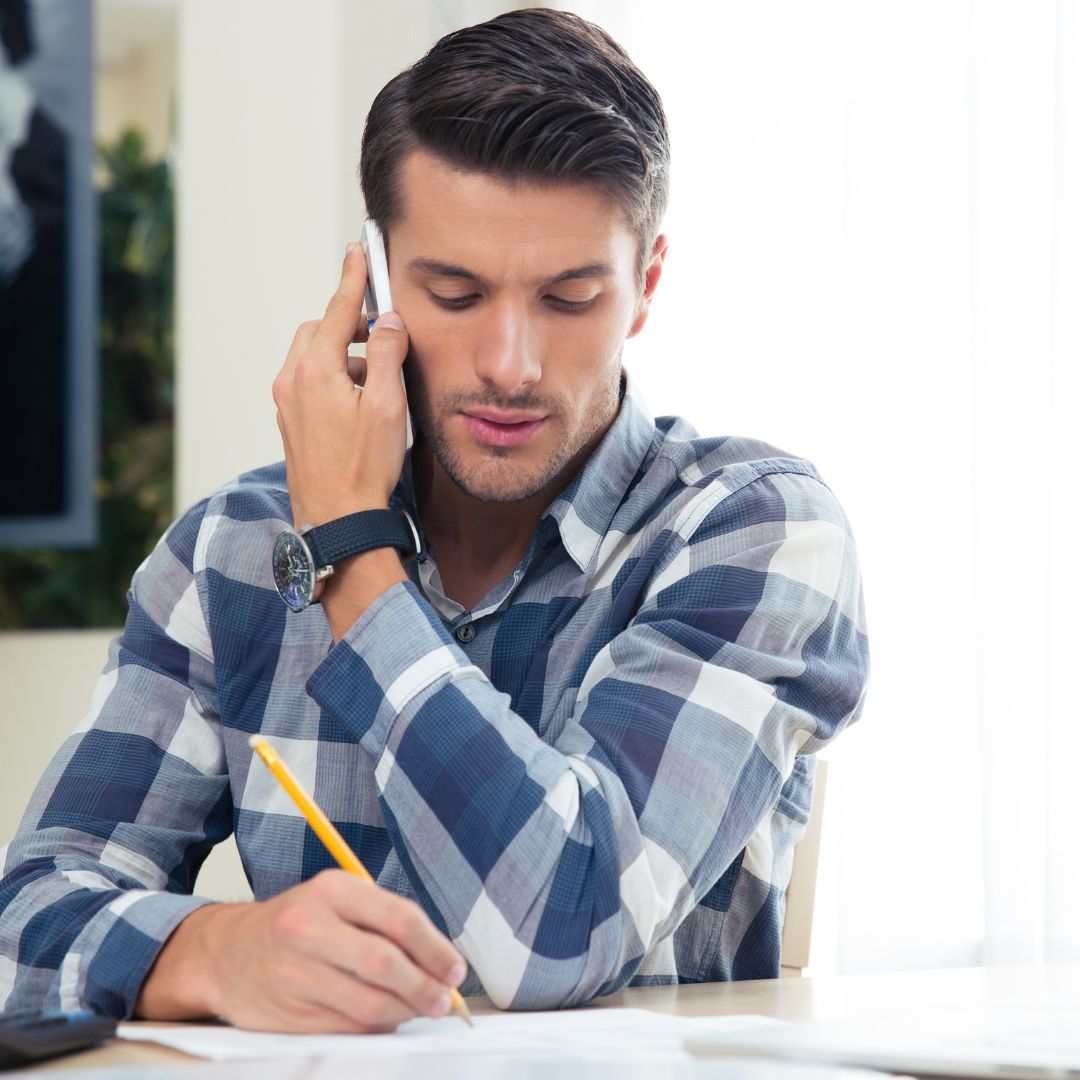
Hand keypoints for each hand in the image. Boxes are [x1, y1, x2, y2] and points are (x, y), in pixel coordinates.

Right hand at [136, 870, 467, 1032]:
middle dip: (425, 987)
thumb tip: (440, 961)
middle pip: (386, 965)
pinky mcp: (289, 1014)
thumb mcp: (338, 900)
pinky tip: (385, 1017)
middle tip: (445, 1000)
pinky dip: (376, 1027)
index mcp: (332, 890)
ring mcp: (296, 974)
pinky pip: (348, 1028)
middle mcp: (310, 928)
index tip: (455, 969)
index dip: (436, 949)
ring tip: (421, 1009)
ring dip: (405, 1012)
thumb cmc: (297, 923)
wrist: (226, 953)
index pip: (400, 919)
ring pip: (369, 1004)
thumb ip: (386, 921)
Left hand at [272, 244, 409, 527]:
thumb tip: (387, 322)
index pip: (335, 309)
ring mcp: (287, 404)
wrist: (338, 520)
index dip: (352, 279)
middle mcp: (293, 381)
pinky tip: (361, 404)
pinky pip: (309, 382)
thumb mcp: (387, 404)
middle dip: (349, 325)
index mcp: (315, 370)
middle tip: (382, 335)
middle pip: (319, 331)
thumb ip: (386, 354)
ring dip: (344, 356)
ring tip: (379, 382)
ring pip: (314, 357)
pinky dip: (335, 378)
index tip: (358, 251)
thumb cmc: (363, 468)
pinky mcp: (291, 423)